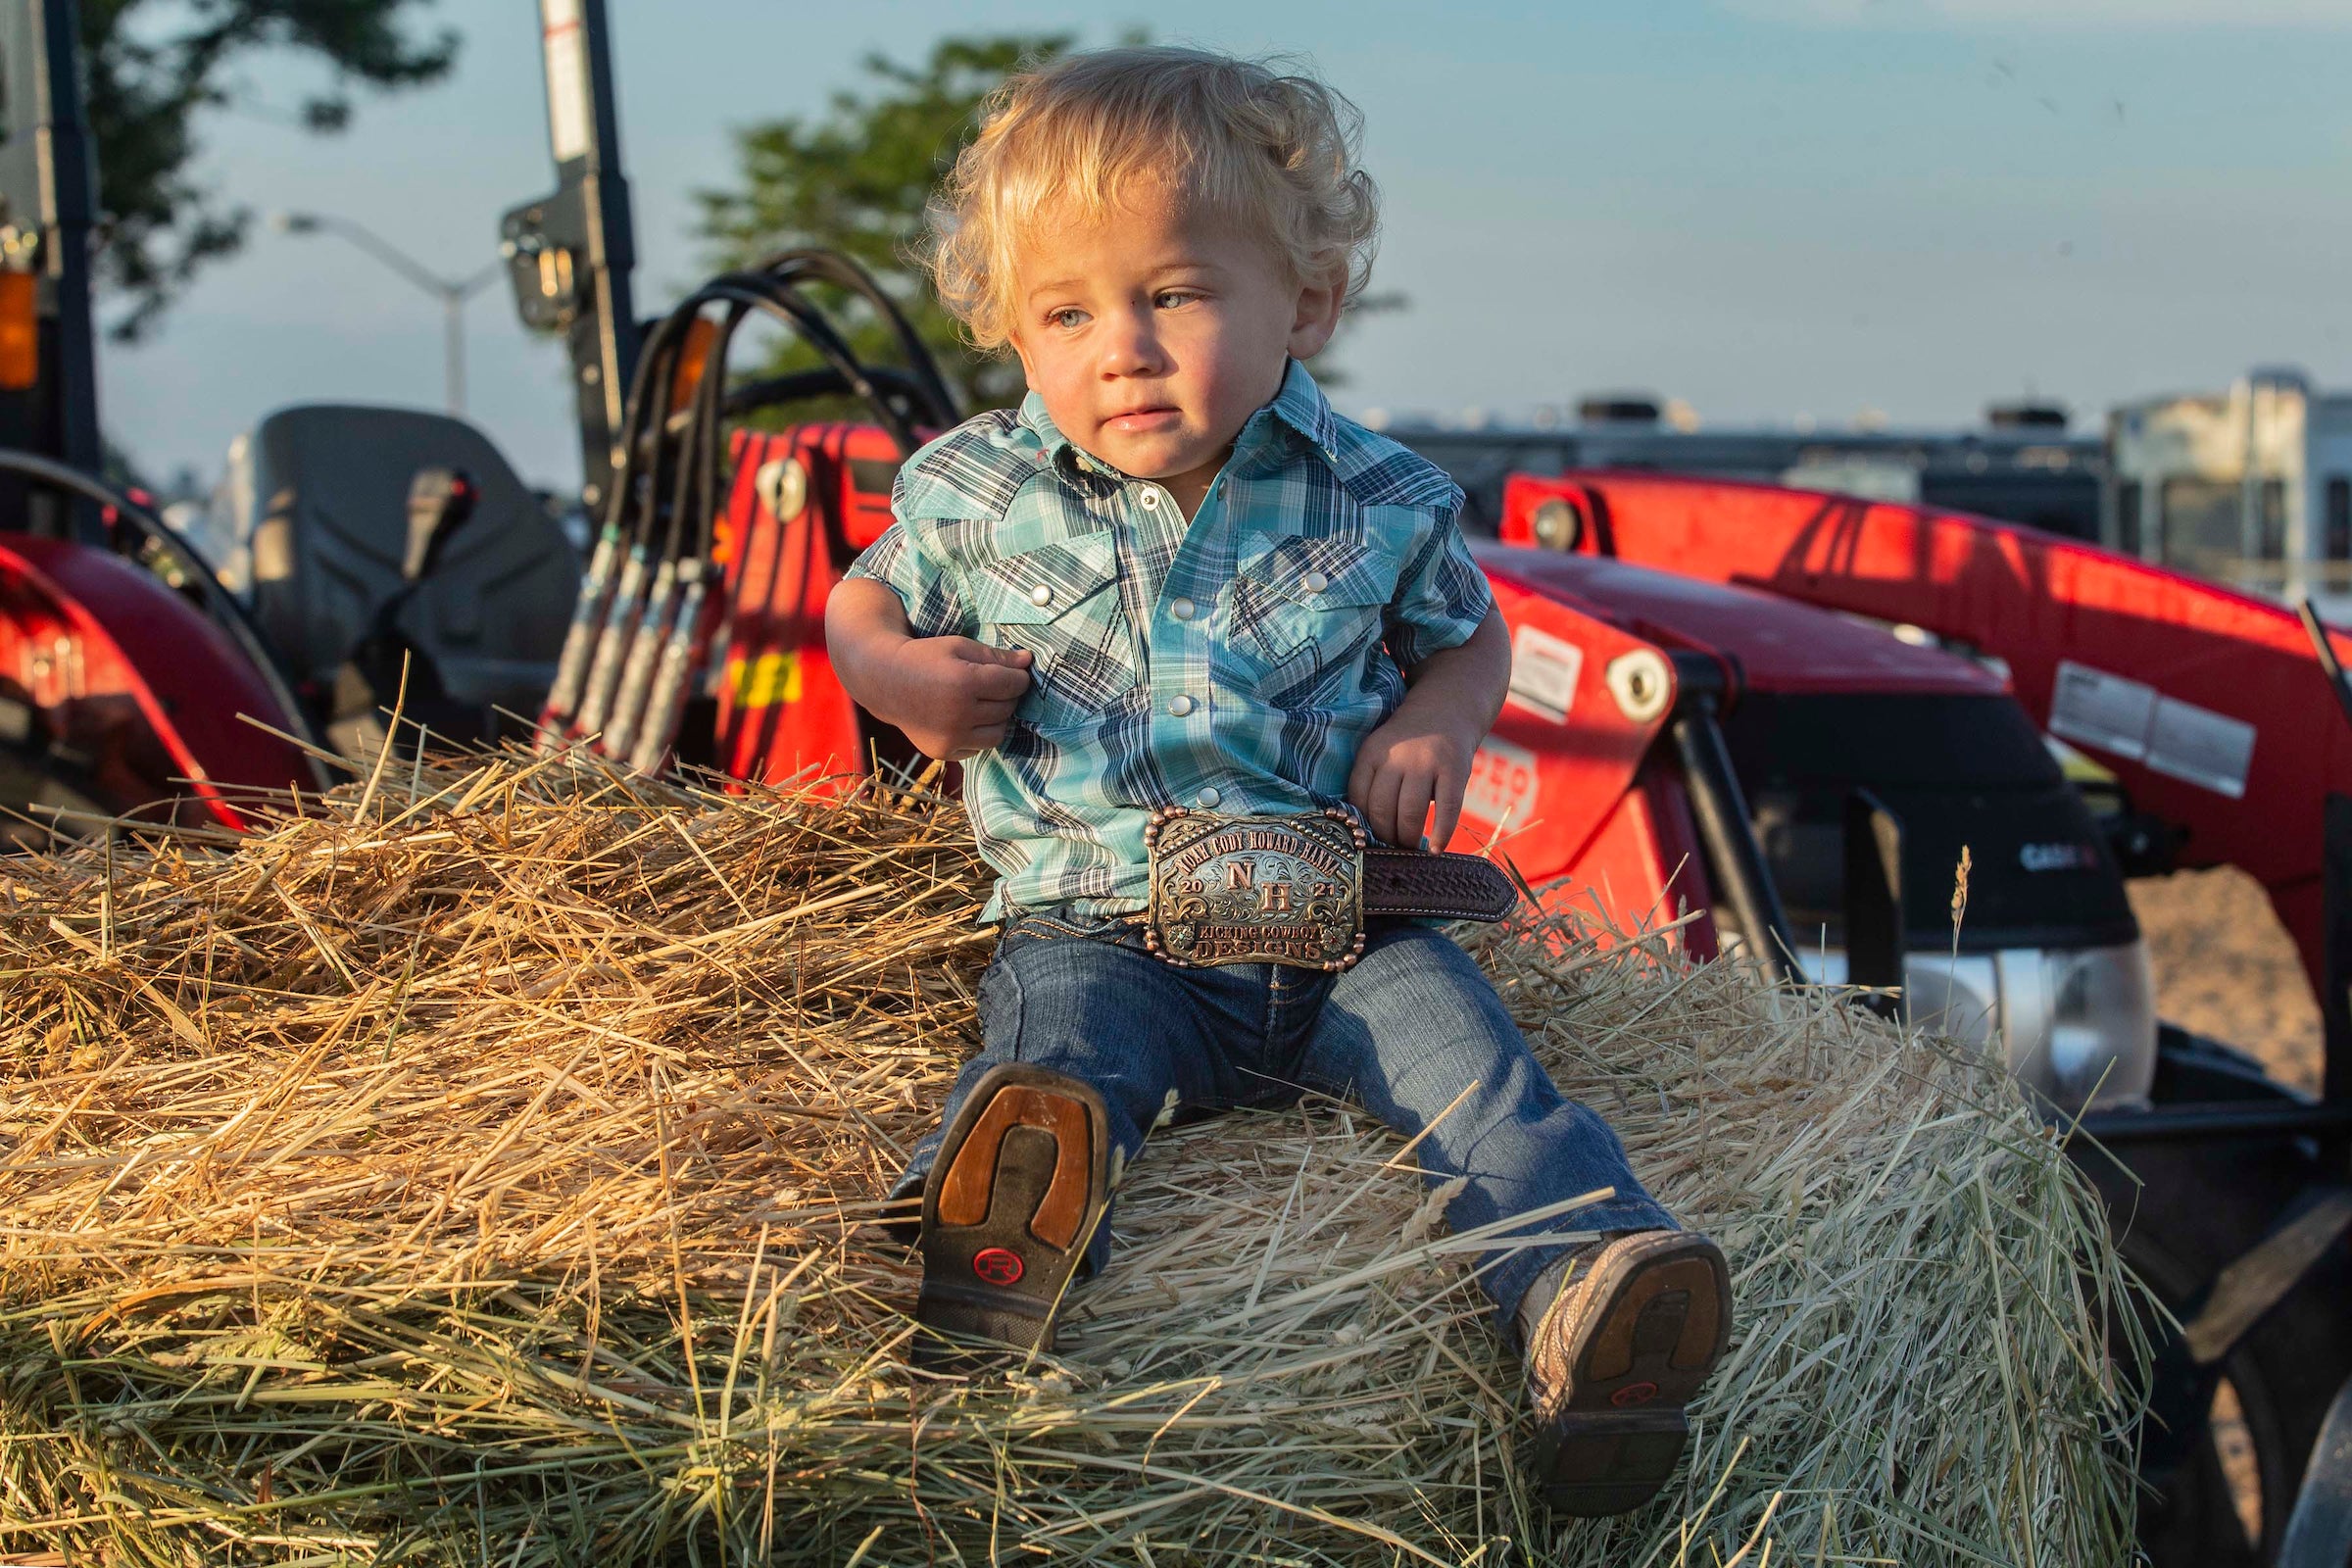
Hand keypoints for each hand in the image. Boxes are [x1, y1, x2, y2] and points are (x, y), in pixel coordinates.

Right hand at [882, 636, 1032, 760]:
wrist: (885, 682)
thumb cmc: (925, 658)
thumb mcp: (959, 646)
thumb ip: (996, 656)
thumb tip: (1028, 661)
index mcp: (964, 682)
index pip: (1014, 684)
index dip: (1019, 676)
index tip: (1013, 672)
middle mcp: (959, 714)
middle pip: (1008, 708)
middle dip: (1008, 696)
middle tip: (993, 685)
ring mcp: (951, 737)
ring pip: (999, 733)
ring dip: (998, 718)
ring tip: (982, 703)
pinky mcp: (944, 752)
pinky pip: (979, 747)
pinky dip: (979, 734)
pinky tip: (965, 718)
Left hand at [1348, 710, 1478, 849]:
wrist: (1446, 709)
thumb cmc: (1407, 744)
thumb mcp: (1381, 751)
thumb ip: (1372, 782)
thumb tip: (1366, 832)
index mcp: (1372, 752)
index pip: (1358, 798)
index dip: (1361, 824)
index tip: (1366, 839)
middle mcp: (1398, 756)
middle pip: (1383, 809)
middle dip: (1385, 836)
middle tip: (1390, 847)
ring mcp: (1427, 763)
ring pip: (1411, 813)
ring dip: (1408, 838)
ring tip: (1409, 848)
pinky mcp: (1455, 770)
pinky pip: (1447, 809)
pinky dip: (1441, 834)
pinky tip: (1436, 849)